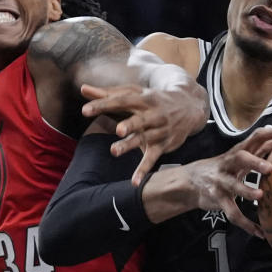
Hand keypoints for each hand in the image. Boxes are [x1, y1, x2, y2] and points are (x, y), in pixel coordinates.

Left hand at [81, 83, 208, 184]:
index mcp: (143, 99)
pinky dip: (143, 170)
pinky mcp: (163, 145)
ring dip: (130, 145)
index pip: (121, 101)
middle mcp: (152, 114)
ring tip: (114, 151)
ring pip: (144, 139)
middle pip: (139, 120)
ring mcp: (159, 130)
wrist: (189, 107)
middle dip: (130, 124)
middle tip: (118, 130)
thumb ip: (107, 94)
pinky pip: (152, 158)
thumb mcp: (134, 93)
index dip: (104, 105)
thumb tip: (83, 89)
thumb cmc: (153, 100)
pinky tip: (134, 183)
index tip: (85, 110)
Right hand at [180, 126, 271, 235]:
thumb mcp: (240, 157)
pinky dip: (246, 224)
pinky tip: (259, 232)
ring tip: (259, 197)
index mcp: (239, 151)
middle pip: (240, 157)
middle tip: (269, 168)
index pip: (256, 136)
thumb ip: (260, 150)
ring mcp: (221, 180)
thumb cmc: (224, 167)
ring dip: (246, 191)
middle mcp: (229, 163)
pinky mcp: (217, 198)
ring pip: (233, 185)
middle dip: (255, 162)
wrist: (191, 181)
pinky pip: (232, 212)